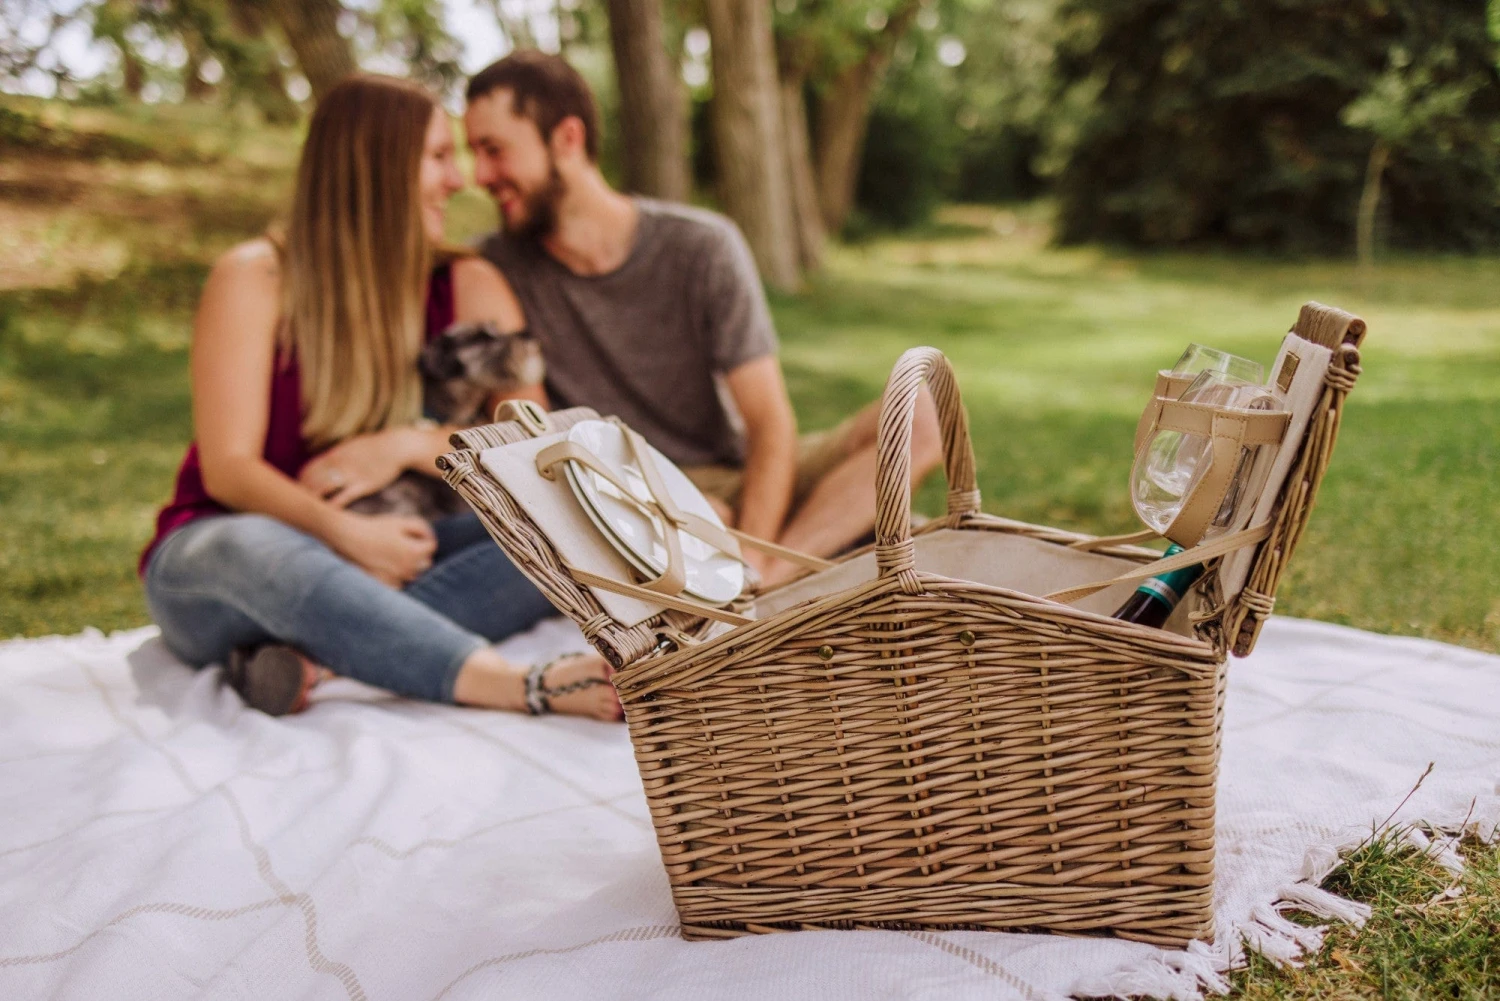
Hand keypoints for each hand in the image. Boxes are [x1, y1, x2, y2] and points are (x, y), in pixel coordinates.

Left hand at [299, 429, 414, 506]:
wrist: (396, 447)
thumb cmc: (375, 447)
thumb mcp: (351, 446)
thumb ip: (337, 455)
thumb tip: (326, 461)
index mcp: (334, 455)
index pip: (308, 469)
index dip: (301, 482)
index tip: (299, 493)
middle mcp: (338, 464)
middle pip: (312, 480)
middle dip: (303, 493)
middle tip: (299, 506)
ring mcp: (350, 475)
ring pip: (323, 489)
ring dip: (314, 500)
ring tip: (308, 512)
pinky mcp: (363, 485)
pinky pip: (343, 498)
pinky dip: (333, 506)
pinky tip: (327, 514)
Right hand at [329, 511, 436, 586]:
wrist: (349, 539)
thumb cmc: (376, 528)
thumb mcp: (401, 522)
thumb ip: (422, 528)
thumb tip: (431, 539)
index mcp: (414, 552)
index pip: (431, 547)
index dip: (424, 538)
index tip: (411, 534)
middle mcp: (408, 569)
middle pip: (425, 563)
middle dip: (419, 553)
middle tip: (402, 545)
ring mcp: (396, 579)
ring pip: (413, 574)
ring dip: (408, 566)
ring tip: (391, 554)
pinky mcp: (385, 585)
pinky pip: (399, 583)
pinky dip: (396, 576)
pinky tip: (386, 566)